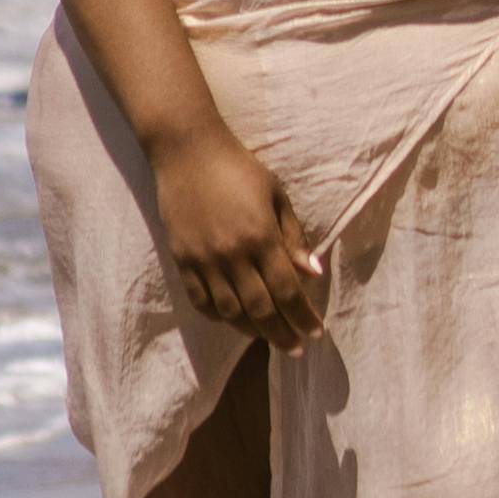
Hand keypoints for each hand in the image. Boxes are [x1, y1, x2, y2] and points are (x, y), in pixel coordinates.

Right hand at [150, 116, 326, 346]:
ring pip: (230, 312)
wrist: (187, 150)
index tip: (316, 332)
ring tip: (267, 337)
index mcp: (261, 236)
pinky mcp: (181, 260)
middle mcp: (233, 254)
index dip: (303, 317)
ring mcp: (204, 260)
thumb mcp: (276, 195)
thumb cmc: (239, 168)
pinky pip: (200, 301)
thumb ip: (294, 237)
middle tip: (294, 347)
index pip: (288, 291)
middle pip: (261, 310)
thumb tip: (313, 274)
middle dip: (282, 334)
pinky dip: (218, 317)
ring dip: (252, 331)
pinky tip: (232, 320)